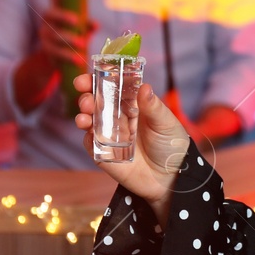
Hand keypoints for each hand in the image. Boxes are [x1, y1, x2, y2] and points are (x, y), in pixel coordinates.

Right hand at [36, 1, 95, 68]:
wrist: (60, 58)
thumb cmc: (73, 36)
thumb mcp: (81, 28)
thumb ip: (87, 24)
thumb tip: (96, 24)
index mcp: (56, 10)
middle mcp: (48, 20)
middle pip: (50, 13)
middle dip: (63, 16)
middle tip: (77, 22)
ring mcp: (45, 34)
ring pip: (54, 34)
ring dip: (69, 39)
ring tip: (83, 44)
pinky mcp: (47, 49)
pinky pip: (55, 51)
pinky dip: (68, 55)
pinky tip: (78, 59)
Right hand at [75, 75, 191, 219]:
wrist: (170, 178)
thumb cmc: (171, 145)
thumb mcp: (166, 123)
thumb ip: (153, 107)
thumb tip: (144, 87)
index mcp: (132, 104)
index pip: (112, 86)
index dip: (98, 79)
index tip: (89, 76)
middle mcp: (117, 117)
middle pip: (96, 101)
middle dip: (86, 96)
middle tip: (86, 98)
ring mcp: (109, 134)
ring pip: (89, 120)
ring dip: (83, 115)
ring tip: (85, 116)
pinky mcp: (103, 153)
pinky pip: (90, 143)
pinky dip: (86, 136)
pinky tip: (89, 133)